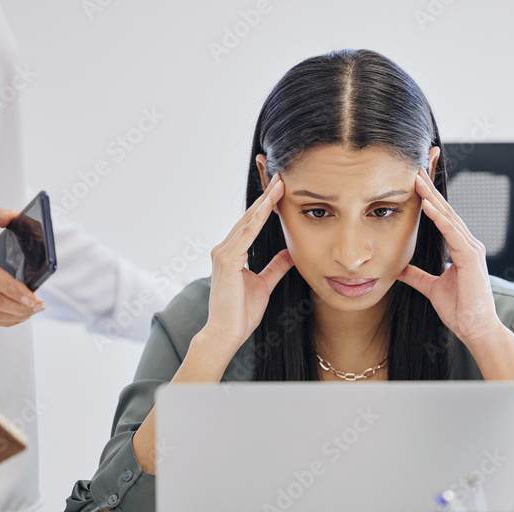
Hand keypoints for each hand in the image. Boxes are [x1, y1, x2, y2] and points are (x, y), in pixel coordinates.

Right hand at [204, 174, 292, 346]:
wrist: (226, 333)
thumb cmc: (241, 313)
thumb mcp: (264, 284)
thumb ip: (275, 267)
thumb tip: (290, 253)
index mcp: (232, 254)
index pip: (251, 224)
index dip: (266, 206)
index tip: (280, 189)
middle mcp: (224, 249)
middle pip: (249, 217)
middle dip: (266, 196)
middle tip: (280, 176)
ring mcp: (223, 253)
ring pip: (247, 222)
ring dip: (264, 202)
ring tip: (279, 184)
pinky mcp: (227, 260)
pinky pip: (246, 235)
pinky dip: (258, 219)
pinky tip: (269, 206)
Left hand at [397, 168, 504, 347]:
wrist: (476, 328)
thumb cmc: (461, 310)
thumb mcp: (432, 288)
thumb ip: (417, 276)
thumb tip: (400, 269)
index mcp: (461, 249)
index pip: (443, 219)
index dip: (429, 201)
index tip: (415, 185)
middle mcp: (469, 245)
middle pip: (446, 212)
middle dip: (430, 192)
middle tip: (415, 171)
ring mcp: (472, 250)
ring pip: (449, 218)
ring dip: (432, 199)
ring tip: (417, 181)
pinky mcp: (471, 258)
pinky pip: (453, 234)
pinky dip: (440, 219)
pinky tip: (428, 206)